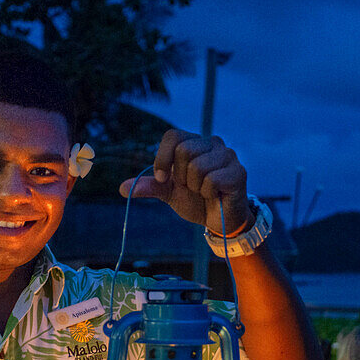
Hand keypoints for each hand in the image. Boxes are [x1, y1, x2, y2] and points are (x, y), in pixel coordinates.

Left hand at [119, 129, 250, 234]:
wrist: (219, 222)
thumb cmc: (196, 202)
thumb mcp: (169, 193)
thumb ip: (149, 186)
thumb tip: (122, 188)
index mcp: (194, 143)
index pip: (173, 136)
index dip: (162, 158)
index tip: (162, 178)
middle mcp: (213, 143)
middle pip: (184, 150)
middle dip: (181, 176)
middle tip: (190, 187)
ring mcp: (228, 156)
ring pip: (197, 167)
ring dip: (195, 187)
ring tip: (204, 192)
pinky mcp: (238, 172)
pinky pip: (212, 180)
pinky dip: (208, 193)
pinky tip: (215, 195)